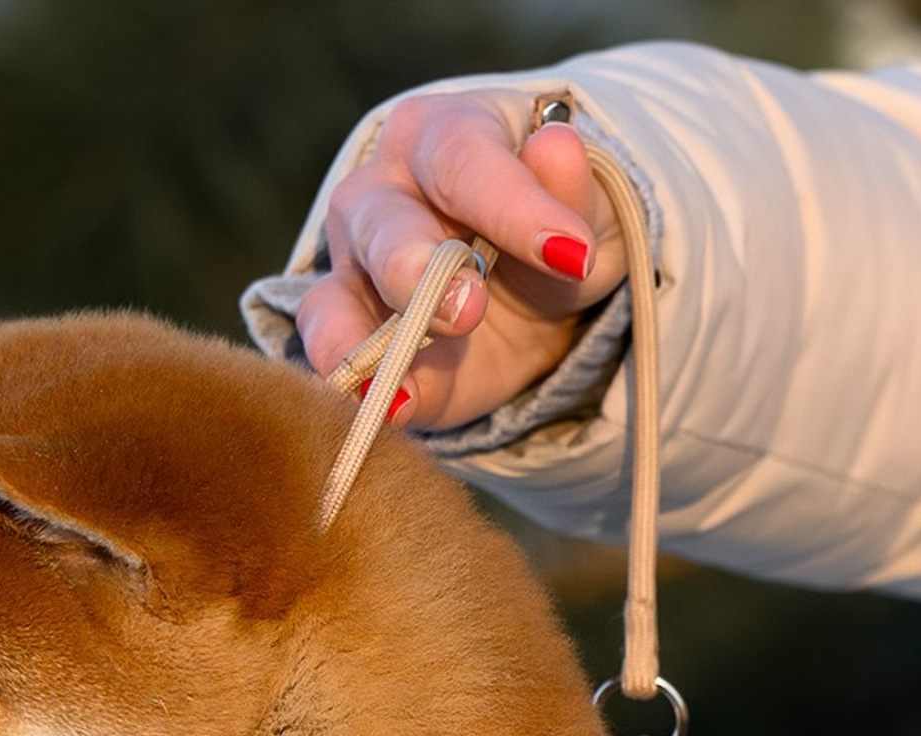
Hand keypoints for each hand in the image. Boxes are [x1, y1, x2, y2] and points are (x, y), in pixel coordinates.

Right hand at [298, 91, 627, 431]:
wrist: (534, 289)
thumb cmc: (553, 226)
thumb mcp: (586, 209)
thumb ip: (573, 187)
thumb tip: (557, 147)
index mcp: (441, 137)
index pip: (463, 157)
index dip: (512, 204)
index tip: (571, 252)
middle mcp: (382, 194)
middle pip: (385, 227)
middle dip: (422, 273)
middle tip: (470, 309)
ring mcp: (355, 272)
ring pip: (334, 299)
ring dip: (366, 345)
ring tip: (398, 388)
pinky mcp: (353, 342)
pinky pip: (337, 363)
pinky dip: (358, 392)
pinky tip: (391, 413)